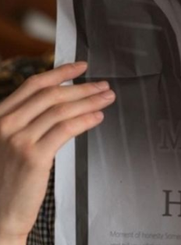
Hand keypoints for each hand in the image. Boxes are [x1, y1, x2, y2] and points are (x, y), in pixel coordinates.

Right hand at [0, 62, 114, 244]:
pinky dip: (85, 119)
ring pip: (62, 110)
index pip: (34, 85)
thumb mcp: (10, 140)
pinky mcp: (34, 157)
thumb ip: (30, 119)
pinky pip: (66, 129)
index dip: (60, 72)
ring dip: (89, 101)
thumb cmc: (8, 178)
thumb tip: (65, 99)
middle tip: (103, 85)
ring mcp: (18, 140)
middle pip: (52, 95)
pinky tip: (98, 116)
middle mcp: (5, 124)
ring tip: (107, 98)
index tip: (81, 66)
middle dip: (82, 87)